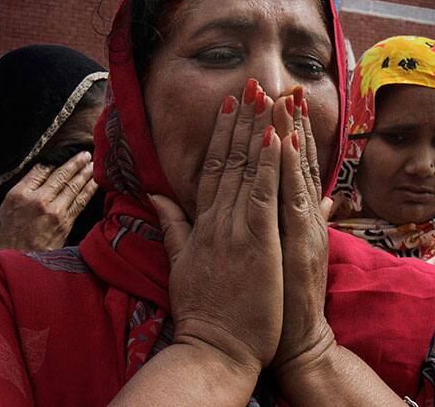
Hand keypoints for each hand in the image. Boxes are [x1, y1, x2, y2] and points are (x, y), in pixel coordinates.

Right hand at [0, 152, 96, 250]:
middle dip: (75, 163)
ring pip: (73, 186)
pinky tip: (95, 182)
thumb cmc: (9, 234)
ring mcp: (54, 211)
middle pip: (60, 175)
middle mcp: (38, 200)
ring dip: (85, 173)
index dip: (55, 161)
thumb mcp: (7, 207)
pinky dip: (89, 190)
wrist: (17, 260)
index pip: (41, 170)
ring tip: (93, 163)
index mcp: (20, 193)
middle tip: (85, 154)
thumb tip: (42, 173)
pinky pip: (80, 201)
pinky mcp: (65, 222)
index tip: (65, 154)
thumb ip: (24, 189)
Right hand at [151, 79, 282, 374]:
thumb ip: (173, 227)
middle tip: (250, 84)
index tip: (229, 104)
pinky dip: (270, 165)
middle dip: (241, 121)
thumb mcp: (181, 264)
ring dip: (258, 130)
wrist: (214, 350)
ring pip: (247, 170)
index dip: (221, 134)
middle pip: (229, 160)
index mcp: (203, 225)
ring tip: (267, 96)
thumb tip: (157, 197)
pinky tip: (277, 138)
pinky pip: (263, 195)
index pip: (211, 169)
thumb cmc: (204, 312)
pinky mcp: (256, 243)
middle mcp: (217, 220)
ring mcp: (236, 230)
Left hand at [271, 87, 336, 380]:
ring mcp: (303, 228)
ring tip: (283, 100)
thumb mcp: (294, 251)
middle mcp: (303, 216)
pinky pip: (292, 198)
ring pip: (295, 171)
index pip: (289, 166)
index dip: (284, 132)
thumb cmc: (286, 297)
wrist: (298, 339)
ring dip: (289, 133)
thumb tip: (318, 196)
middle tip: (283, 85)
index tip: (276, 99)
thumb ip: (305, 219)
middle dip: (288, 122)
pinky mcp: (300, 244)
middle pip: (295, 161)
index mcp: (295, 216)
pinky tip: (284, 143)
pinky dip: (288, 169)